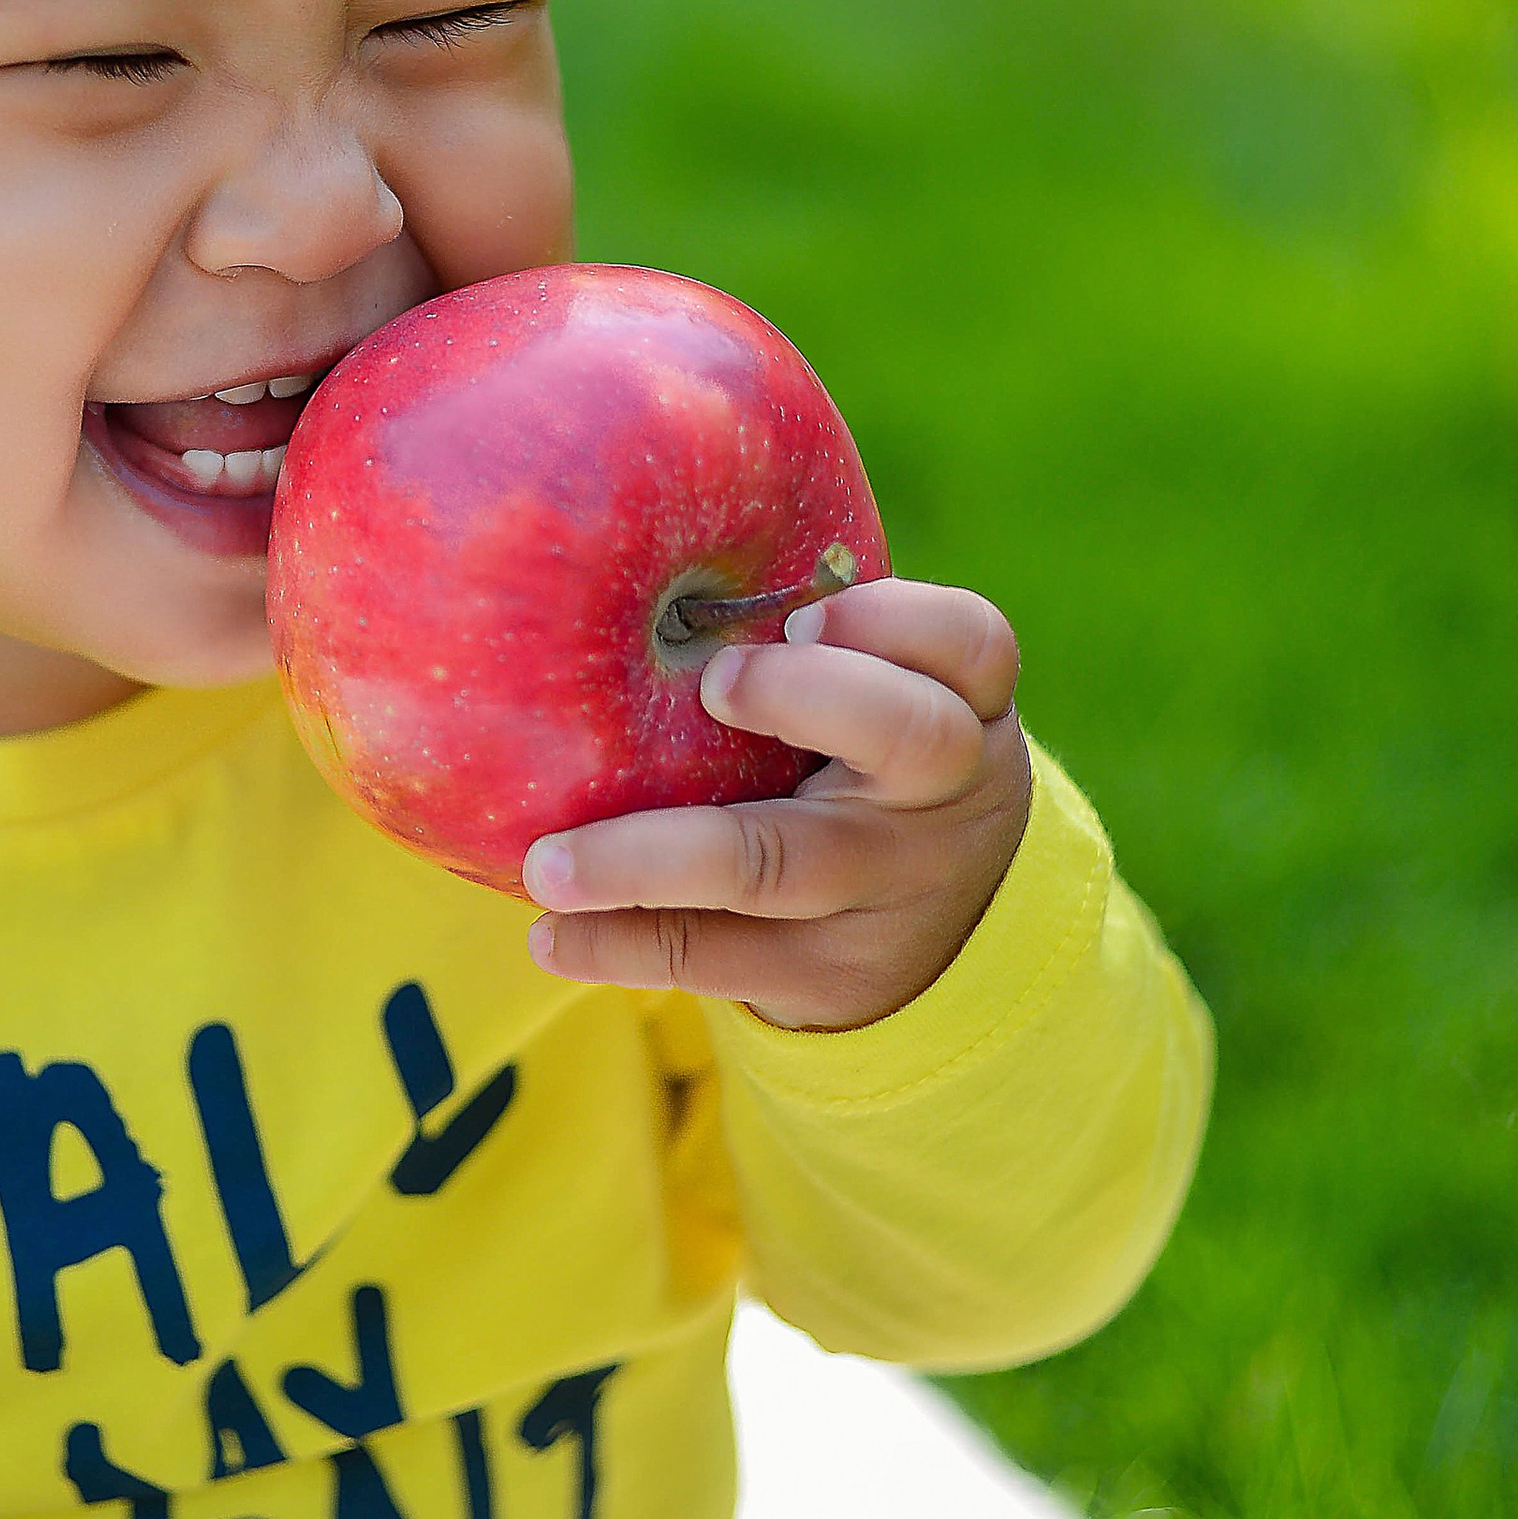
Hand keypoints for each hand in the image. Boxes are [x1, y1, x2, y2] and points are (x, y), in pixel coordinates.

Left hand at [521, 578, 1028, 1031]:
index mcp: (964, 705)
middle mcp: (942, 796)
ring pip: (778, 866)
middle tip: (712, 683)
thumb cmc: (864, 769)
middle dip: (801, 695)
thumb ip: (809, 639)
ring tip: (547, 863)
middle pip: (906, 735)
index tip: (800, 613)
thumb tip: (632, 544)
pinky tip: (551, 933)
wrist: (943, 941)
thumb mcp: (887, 701)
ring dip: (647, 859)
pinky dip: (622, 945)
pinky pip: (718, 958)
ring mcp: (889, 890)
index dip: (891, 619)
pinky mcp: (831, 974)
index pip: (970, 642)